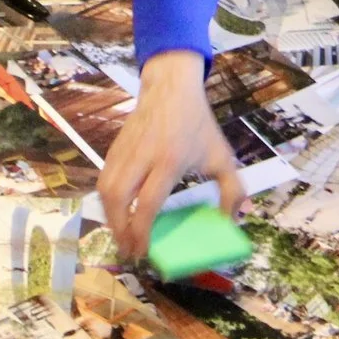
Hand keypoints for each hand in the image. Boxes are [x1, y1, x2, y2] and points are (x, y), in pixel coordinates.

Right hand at [98, 50, 245, 260]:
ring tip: (121, 235)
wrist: (171, 87)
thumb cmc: (198, 123)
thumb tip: (235, 220)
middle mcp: (143, 156)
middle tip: (128, 250)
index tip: (144, 251)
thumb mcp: (222, 155)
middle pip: (119, 198)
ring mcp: (126, 150)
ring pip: (106, 188)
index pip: (148, 202)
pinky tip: (117, 212)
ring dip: (109, 216)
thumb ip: (232, 189)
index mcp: (170, 160)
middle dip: (119, 229)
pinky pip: (104, 178)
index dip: (142, 230)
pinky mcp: (115, 147)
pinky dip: (106, 199)